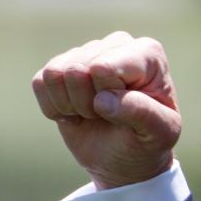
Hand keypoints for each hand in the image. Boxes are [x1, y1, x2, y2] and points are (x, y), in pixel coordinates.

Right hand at [31, 31, 181, 188]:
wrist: (126, 157)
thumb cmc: (148, 141)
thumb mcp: (160, 134)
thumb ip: (143, 114)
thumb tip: (103, 100)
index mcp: (147, 53)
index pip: (104, 68)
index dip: (108, 98)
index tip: (128, 112)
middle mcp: (117, 43)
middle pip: (76, 70)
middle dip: (88, 105)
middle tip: (109, 116)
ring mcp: (87, 52)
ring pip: (55, 74)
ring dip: (71, 106)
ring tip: (94, 113)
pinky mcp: (61, 67)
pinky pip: (40, 82)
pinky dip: (55, 109)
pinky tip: (77, 113)